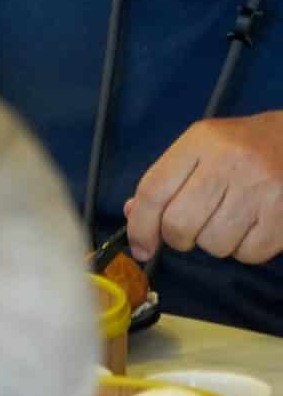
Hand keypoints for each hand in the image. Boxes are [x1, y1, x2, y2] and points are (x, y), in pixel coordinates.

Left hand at [126, 113, 282, 264]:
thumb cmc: (246, 147)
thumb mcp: (203, 148)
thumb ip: (167, 179)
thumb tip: (133, 215)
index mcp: (202, 141)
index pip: (153, 191)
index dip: (140, 227)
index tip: (141, 247)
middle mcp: (231, 162)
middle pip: (179, 224)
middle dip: (178, 238)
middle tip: (191, 231)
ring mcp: (261, 188)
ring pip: (214, 244)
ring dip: (215, 243)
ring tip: (230, 221)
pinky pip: (249, 254)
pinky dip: (246, 250)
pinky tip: (253, 227)